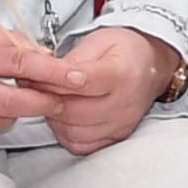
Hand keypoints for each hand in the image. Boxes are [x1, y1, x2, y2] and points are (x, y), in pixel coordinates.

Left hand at [45, 25, 182, 154]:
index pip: (83, 82)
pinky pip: (81, 145)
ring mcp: (122, 124)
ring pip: (74, 132)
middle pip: (74, 110)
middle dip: (48, 99)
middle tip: (35, 87)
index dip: (56, 81)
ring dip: (55, 118)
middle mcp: (126, 103)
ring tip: (51, 100)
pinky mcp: (116, 137)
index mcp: (123, 73)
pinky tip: (64, 117)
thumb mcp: (98, 41)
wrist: (151, 65)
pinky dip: (65, 133)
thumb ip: (71, 61)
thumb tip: (42, 76)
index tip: (38, 75)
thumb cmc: (124, 51)